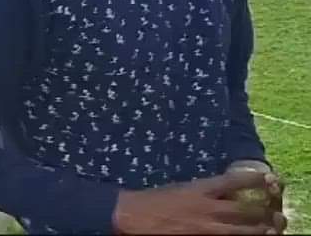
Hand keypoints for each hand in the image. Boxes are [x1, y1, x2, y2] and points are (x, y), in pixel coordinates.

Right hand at [113, 170, 285, 234]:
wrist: (133, 217)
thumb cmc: (154, 201)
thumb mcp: (181, 188)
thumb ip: (203, 190)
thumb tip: (224, 191)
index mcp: (200, 189)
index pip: (235, 181)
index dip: (255, 179)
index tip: (267, 178)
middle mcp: (208, 208)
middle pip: (247, 210)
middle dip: (265, 212)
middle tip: (275, 213)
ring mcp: (207, 228)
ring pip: (244, 230)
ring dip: (260, 229)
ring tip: (269, 229)